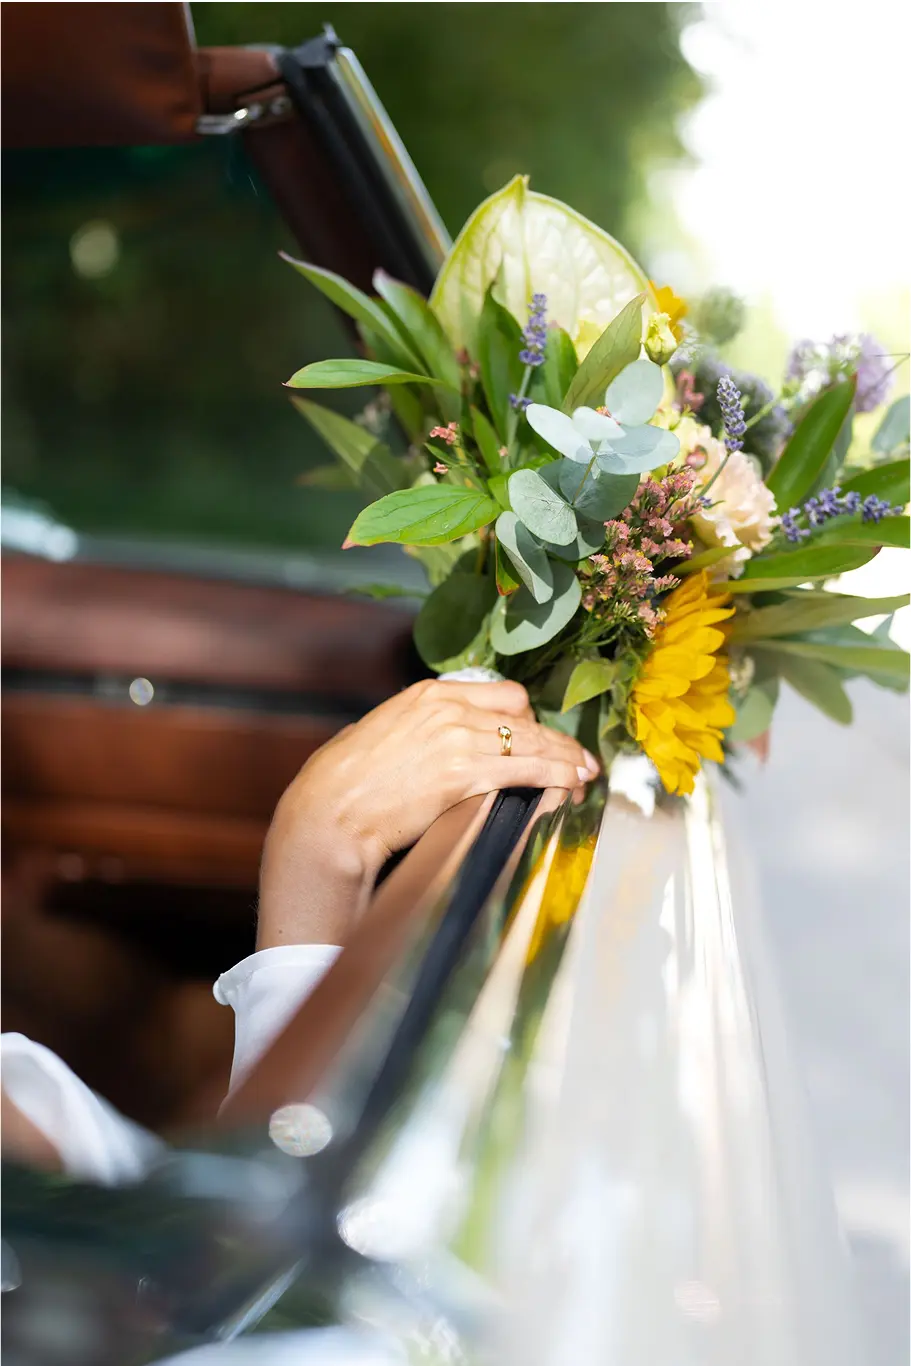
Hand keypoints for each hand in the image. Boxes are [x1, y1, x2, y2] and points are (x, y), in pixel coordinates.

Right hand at [256, 679, 598, 947]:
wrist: (330, 813)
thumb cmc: (343, 783)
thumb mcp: (379, 734)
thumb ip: (412, 729)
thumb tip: (425, 742)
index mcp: (429, 693)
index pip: (503, 695)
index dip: (527, 720)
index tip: (538, 739)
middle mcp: (448, 709)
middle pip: (526, 718)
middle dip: (556, 741)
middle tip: (580, 760)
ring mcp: (458, 739)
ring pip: (534, 744)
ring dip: (567, 761)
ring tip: (586, 776)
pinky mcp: (464, 775)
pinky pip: (528, 770)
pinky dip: (557, 777)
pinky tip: (572, 786)